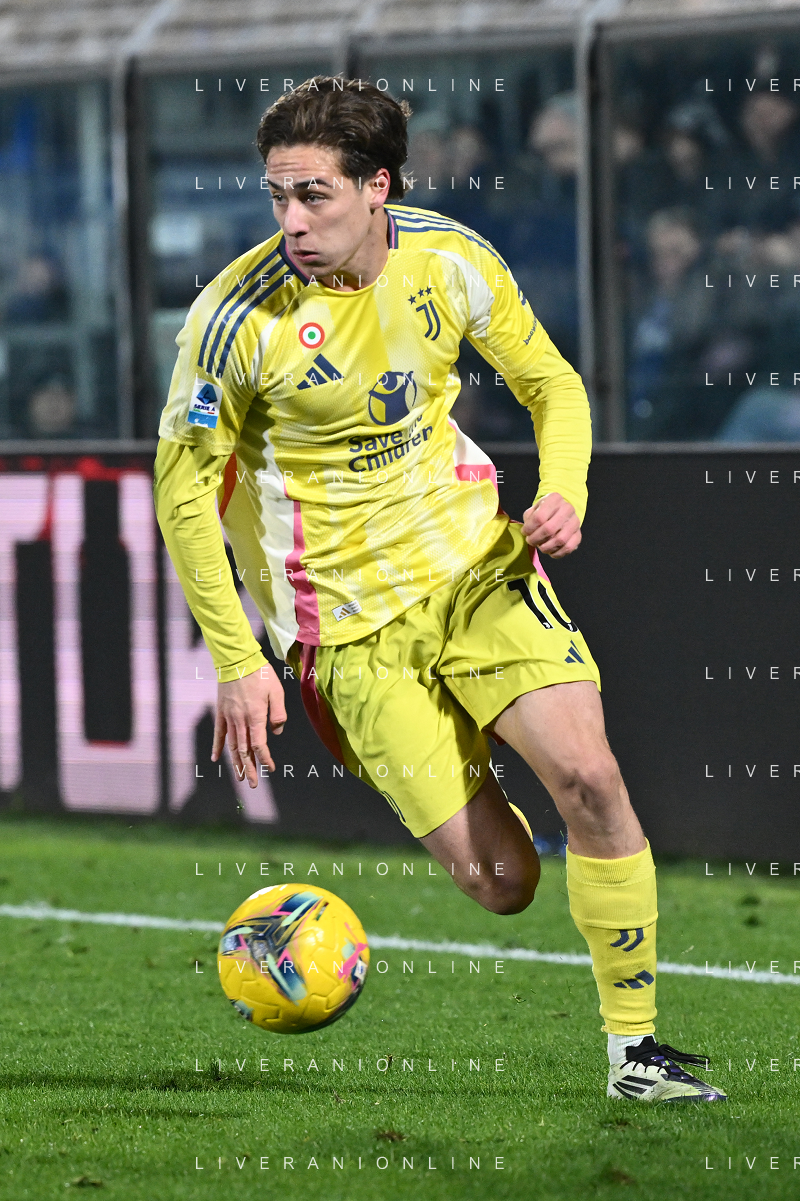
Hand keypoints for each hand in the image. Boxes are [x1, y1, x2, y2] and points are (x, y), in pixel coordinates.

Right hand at [211, 666, 286, 786]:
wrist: (237, 659)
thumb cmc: (259, 674)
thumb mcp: (276, 691)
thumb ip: (278, 713)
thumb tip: (277, 731)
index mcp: (255, 716)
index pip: (259, 745)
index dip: (264, 759)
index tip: (270, 768)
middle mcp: (240, 720)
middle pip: (244, 750)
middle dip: (249, 768)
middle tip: (252, 784)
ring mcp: (228, 717)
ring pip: (231, 746)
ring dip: (235, 763)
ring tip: (239, 776)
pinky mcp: (221, 712)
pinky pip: (219, 733)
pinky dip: (218, 747)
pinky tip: (217, 759)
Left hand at [521, 492, 580, 558]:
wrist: (560, 512)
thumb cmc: (544, 512)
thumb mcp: (533, 510)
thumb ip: (529, 518)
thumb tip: (527, 531)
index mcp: (554, 499)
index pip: (539, 517)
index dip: (529, 528)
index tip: (525, 532)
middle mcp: (567, 508)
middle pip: (549, 529)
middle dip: (536, 539)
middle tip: (531, 541)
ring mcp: (575, 522)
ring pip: (560, 540)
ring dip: (546, 547)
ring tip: (540, 546)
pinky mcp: (578, 534)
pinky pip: (568, 548)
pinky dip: (557, 553)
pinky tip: (550, 552)